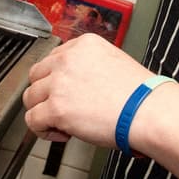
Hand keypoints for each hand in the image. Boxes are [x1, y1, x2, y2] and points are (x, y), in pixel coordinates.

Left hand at [23, 34, 154, 148]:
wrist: (148, 111)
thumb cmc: (140, 94)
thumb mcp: (114, 62)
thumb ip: (89, 67)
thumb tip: (78, 85)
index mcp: (83, 45)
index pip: (53, 59)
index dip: (58, 80)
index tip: (68, 93)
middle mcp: (67, 59)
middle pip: (37, 76)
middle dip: (46, 94)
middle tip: (63, 108)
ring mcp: (59, 83)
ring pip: (31, 97)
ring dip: (43, 112)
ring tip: (64, 123)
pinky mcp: (56, 108)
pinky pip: (33, 120)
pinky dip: (43, 130)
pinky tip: (63, 134)